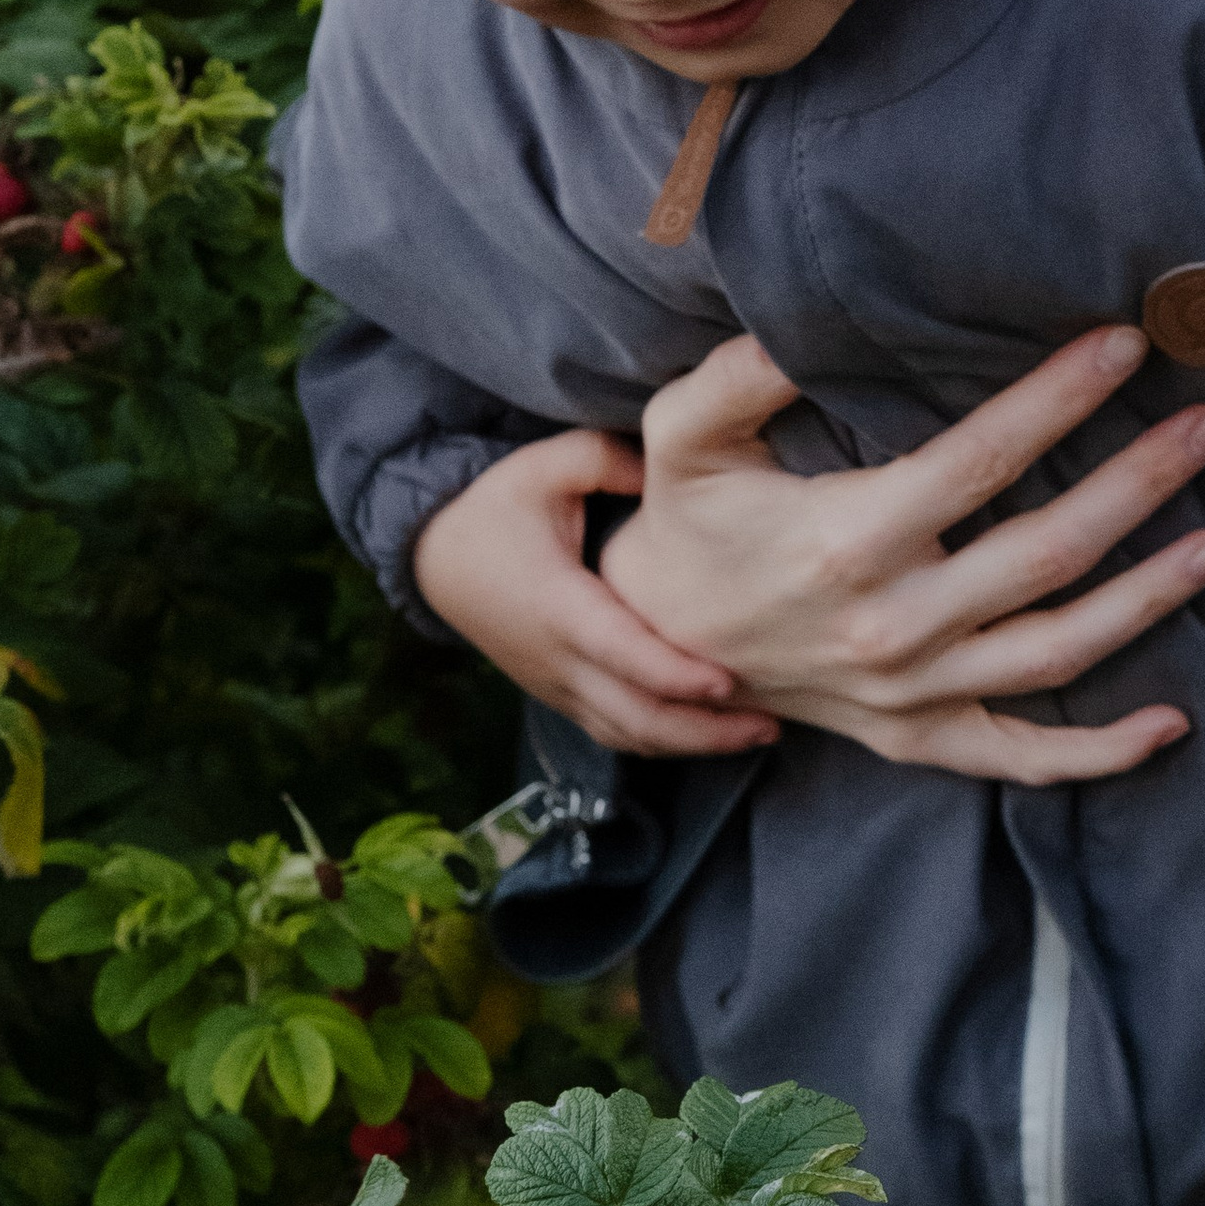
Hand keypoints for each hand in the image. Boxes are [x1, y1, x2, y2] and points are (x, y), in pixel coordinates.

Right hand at [413, 431, 781, 758]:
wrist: (434, 556)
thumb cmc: (494, 507)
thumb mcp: (544, 465)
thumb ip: (610, 461)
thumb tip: (676, 475)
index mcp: (556, 606)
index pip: (620, 653)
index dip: (673, 675)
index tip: (726, 682)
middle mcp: (555, 660)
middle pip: (631, 718)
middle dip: (702, 732)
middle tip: (770, 726)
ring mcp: (555, 685)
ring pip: (625, 736)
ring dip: (690, 745)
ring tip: (756, 733)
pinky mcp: (559, 694)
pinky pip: (613, 732)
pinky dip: (662, 740)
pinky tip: (709, 731)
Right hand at [597, 323, 1204, 785]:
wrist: (648, 644)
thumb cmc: (681, 523)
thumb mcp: (684, 436)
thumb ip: (741, 374)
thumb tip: (802, 317)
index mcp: (846, 543)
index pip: (981, 462)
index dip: (1060, 401)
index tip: (1127, 347)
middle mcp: (891, 628)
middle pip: (1048, 554)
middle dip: (1142, 483)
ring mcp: (910, 695)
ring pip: (1058, 651)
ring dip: (1150, 600)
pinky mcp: (916, 739)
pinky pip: (1022, 757)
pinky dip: (1102, 753)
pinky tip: (1174, 721)